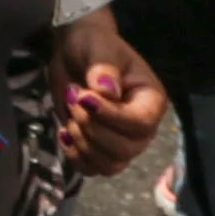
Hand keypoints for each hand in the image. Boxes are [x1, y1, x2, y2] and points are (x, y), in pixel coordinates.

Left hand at [54, 14, 168, 175]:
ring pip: (110, 164)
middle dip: (92, 128)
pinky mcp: (100, 149)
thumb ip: (104, 69)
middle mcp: (142, 127)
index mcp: (151, 101)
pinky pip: (93, 169)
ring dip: (83, 144)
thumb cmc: (93, 46)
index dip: (112, 116)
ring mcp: (122, 142)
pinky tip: (63, 133)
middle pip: (125, 150)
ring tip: (70, 114)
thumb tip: (107, 91)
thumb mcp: (99, 48)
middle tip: (74, 99)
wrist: (74, 54)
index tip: (84, 97)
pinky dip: (75, 157)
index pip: (140, 123)